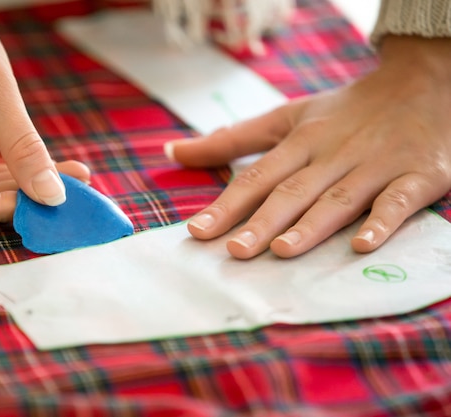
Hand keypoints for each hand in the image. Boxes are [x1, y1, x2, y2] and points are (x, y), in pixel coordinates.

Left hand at [165, 35, 450, 257]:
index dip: (226, 205)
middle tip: (234, 251)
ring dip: (311, 225)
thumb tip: (173, 151)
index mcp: (301, 141)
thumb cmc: (346, 110)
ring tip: (282, 250)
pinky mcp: (417, 175)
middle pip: (292, 191)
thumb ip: (232, 139)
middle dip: (262, 222)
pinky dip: (381, 221)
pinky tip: (361, 245)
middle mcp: (333, 154)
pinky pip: (398, 201)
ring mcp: (375, 165)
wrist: (424, 81)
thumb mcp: (288, 117)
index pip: (257, 177)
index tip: (197, 231)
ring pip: (338, 198)